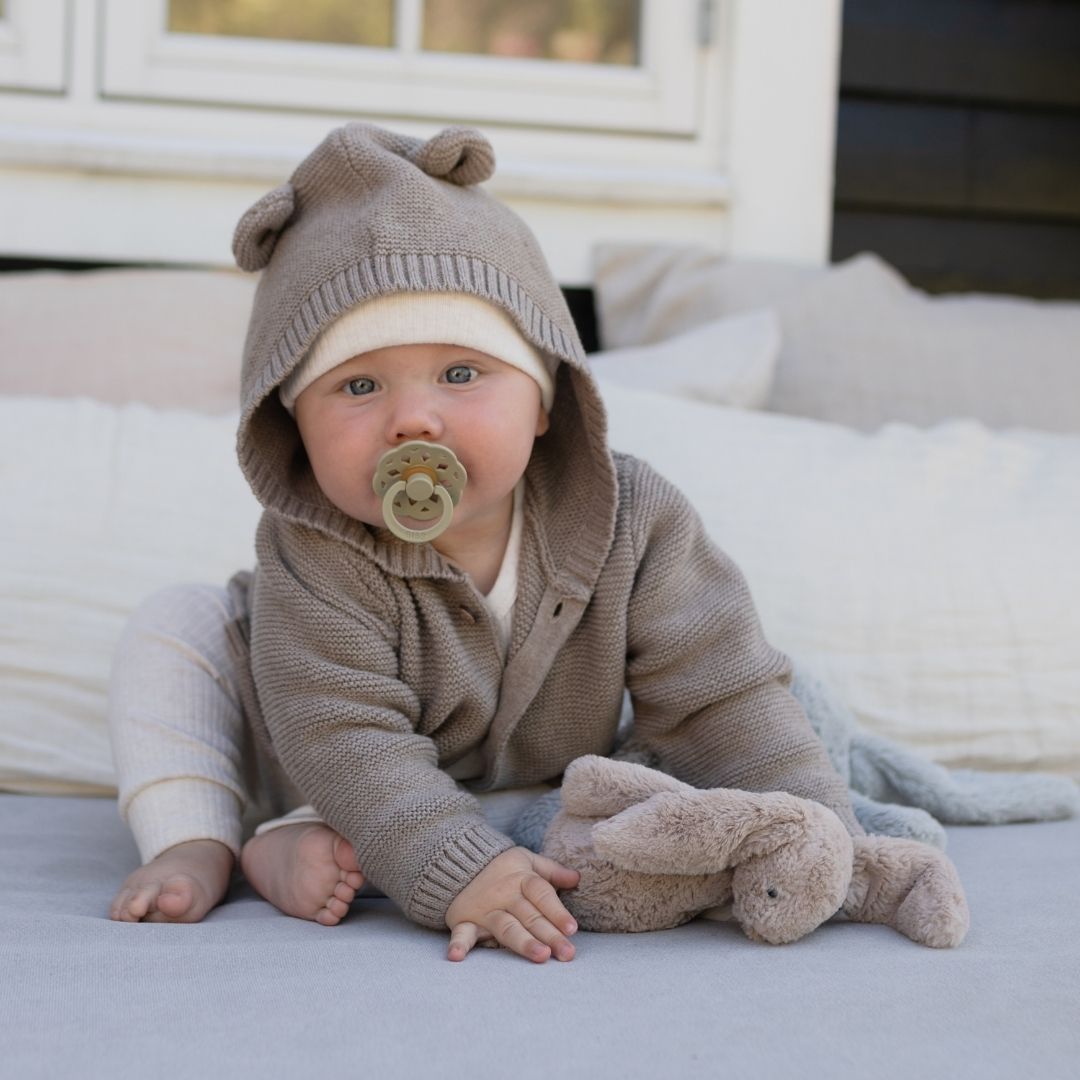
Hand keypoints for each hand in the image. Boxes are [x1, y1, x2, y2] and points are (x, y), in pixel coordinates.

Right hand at [445, 847, 579, 963]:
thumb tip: (577, 878)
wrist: (459, 861)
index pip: (541, 894)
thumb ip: (551, 870)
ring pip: (506, 927)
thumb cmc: (501, 868)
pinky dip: (458, 944)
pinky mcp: (465, 921)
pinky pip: (461, 933)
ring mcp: (485, 910)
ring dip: (522, 942)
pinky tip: (456, 957)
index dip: (557, 911)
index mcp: (521, 878)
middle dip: (549, 935)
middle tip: (566, 953)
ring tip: (540, 956)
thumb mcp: (526, 860)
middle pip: (530, 916)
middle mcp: (504, 895)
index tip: (572, 928)